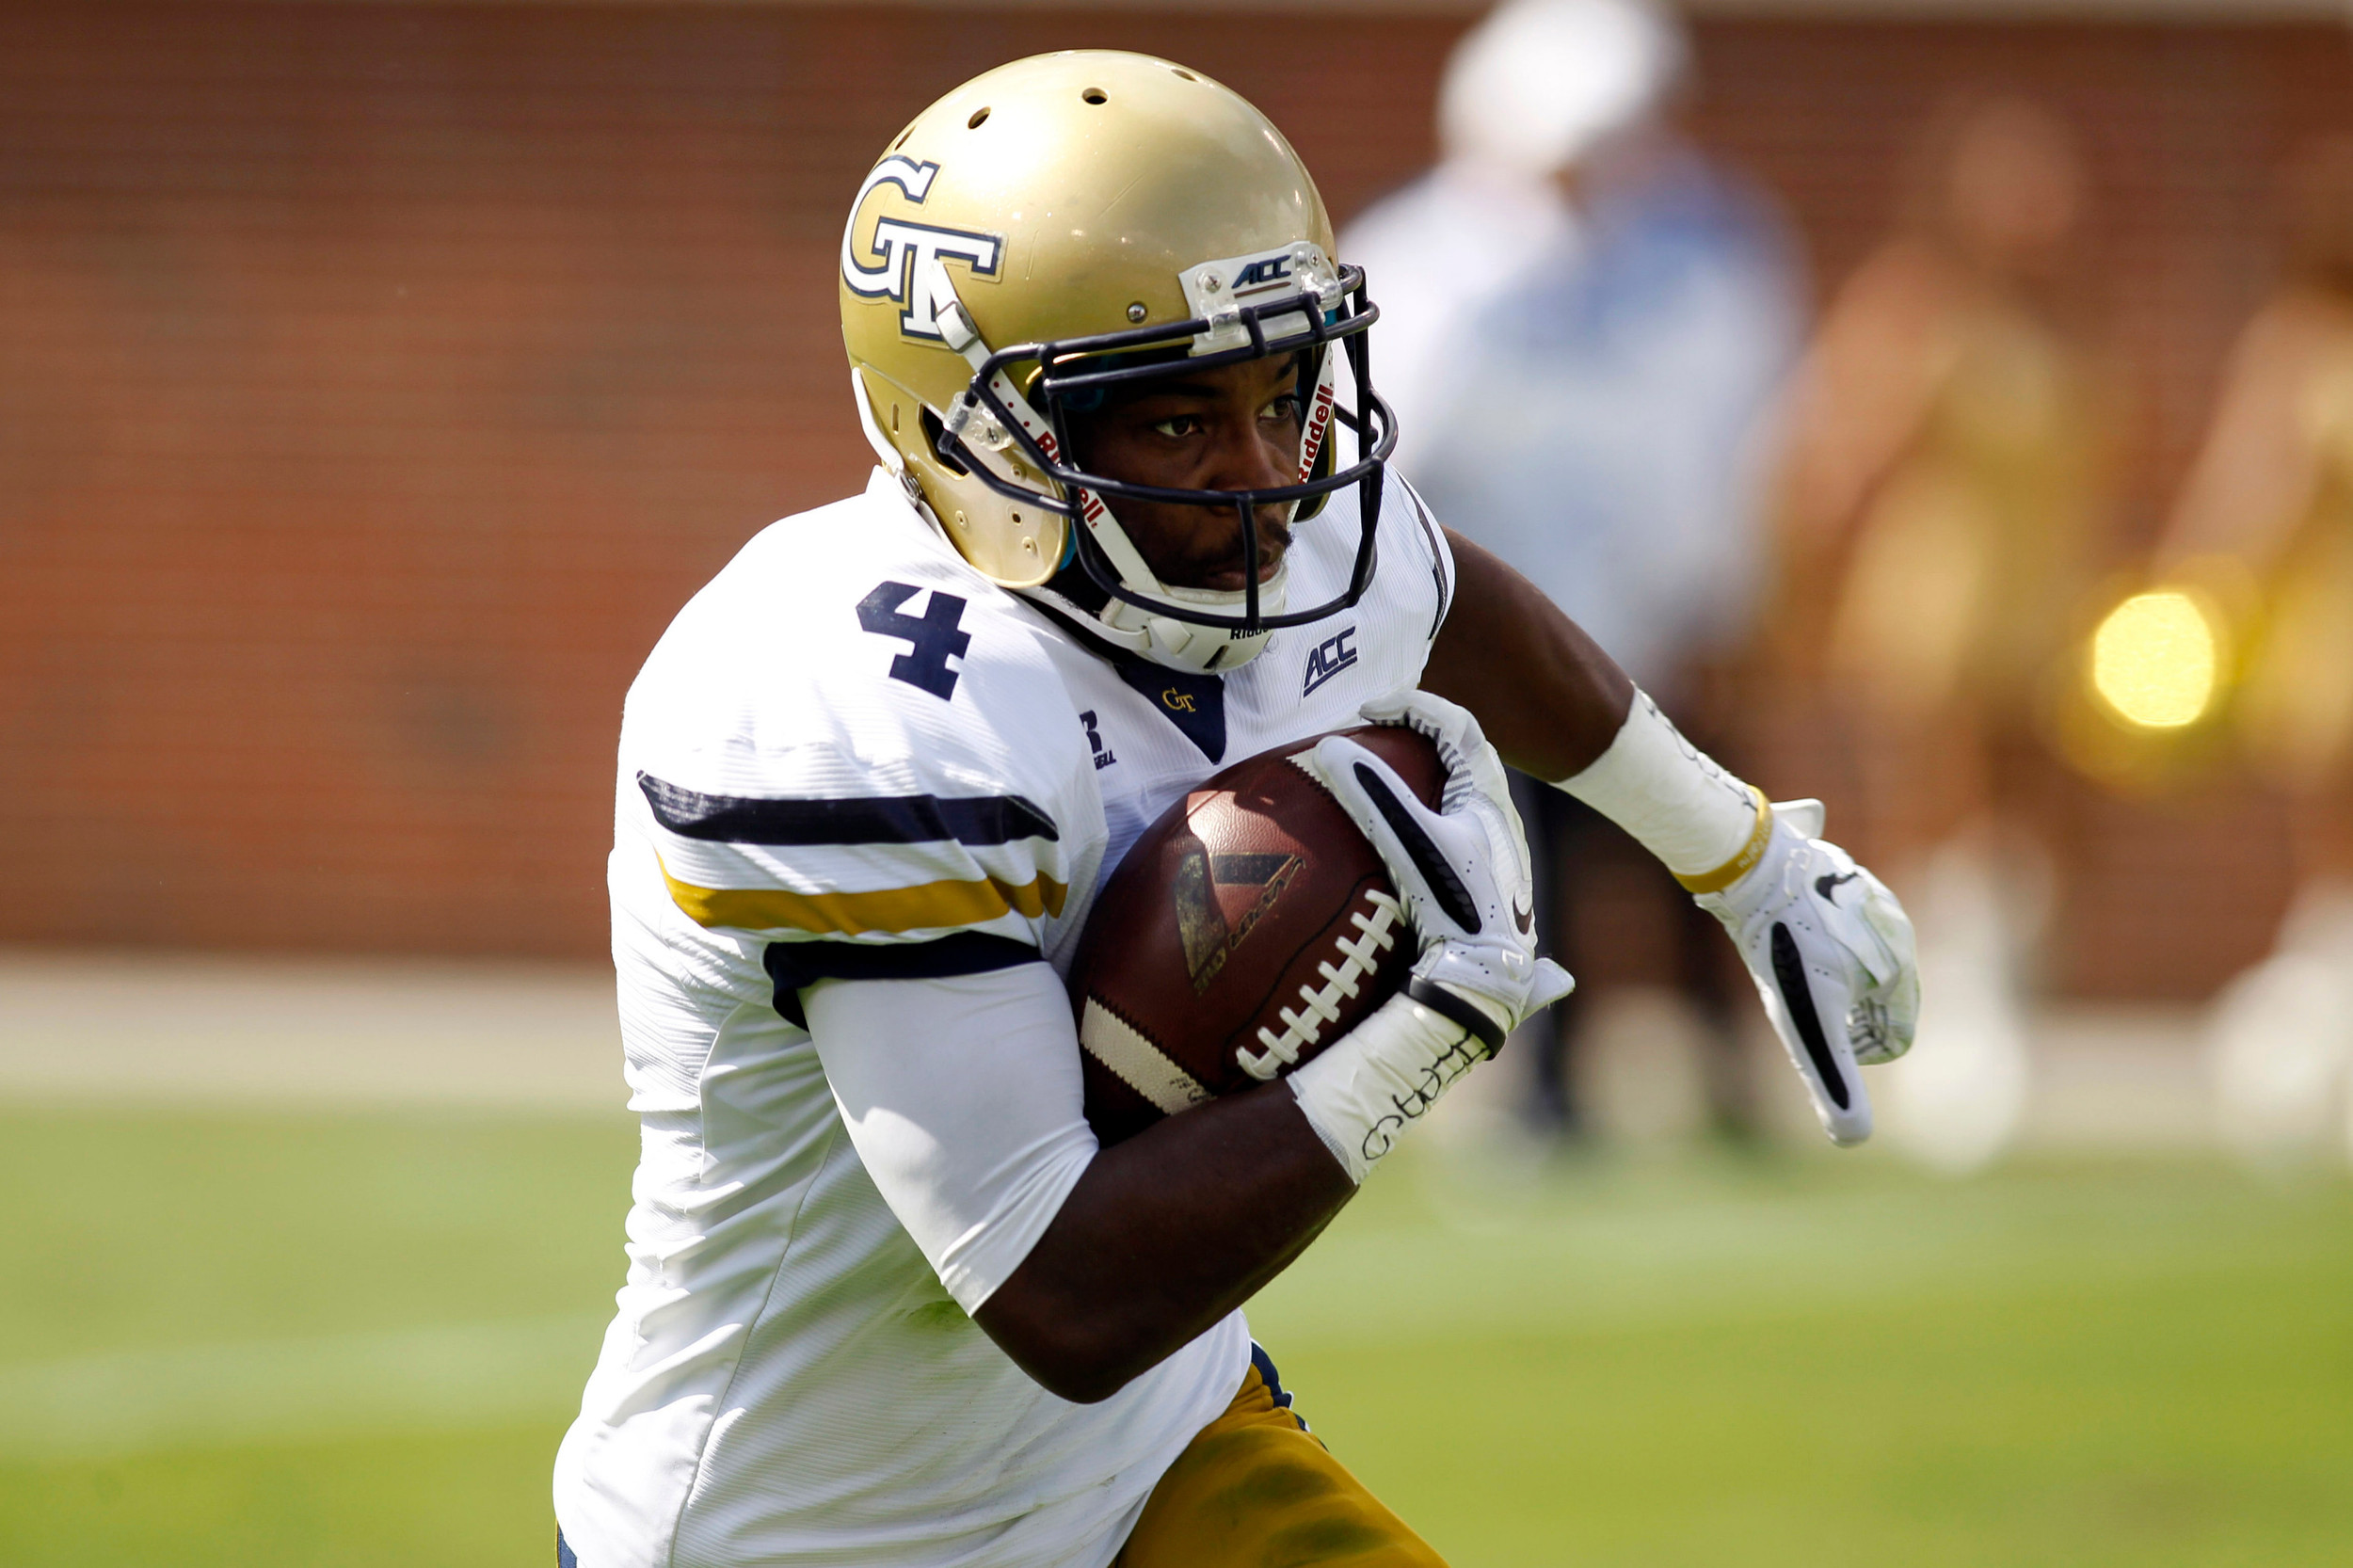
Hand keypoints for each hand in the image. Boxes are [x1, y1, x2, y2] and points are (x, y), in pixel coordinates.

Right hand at [1305, 691, 1575, 1053]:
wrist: (1489, 978)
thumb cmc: (1457, 909)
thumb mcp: (1411, 844)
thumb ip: (1373, 794)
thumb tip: (1330, 747)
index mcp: (1489, 797)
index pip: (1457, 724)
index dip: (1413, 705)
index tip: (1370, 711)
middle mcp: (1500, 817)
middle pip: (1465, 751)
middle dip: (1421, 732)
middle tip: (1376, 733)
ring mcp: (1497, 849)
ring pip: (1466, 788)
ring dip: (1428, 771)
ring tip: (1385, 776)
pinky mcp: (1488, 878)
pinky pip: (1460, 822)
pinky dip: (1429, 808)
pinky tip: (1403, 836)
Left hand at [1696, 800, 1918, 1145]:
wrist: (1752, 868)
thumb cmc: (1781, 950)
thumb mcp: (1807, 1025)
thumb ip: (1833, 1079)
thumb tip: (1854, 1141)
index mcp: (1899, 968)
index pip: (1894, 1037)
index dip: (1853, 1048)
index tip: (1816, 1027)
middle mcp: (1896, 930)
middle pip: (1875, 1000)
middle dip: (1841, 1009)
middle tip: (1797, 993)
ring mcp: (1869, 897)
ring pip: (1857, 959)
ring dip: (1830, 972)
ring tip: (1791, 962)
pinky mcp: (1840, 873)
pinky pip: (1837, 920)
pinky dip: (1818, 935)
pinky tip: (1786, 928)